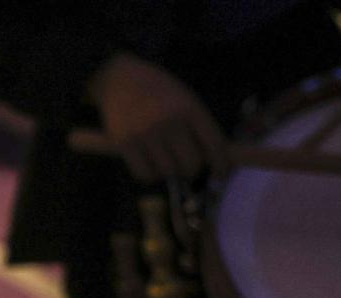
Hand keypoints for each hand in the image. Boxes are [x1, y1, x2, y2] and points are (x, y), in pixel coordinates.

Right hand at [87, 52, 226, 182]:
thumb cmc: (158, 93)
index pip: (214, 144)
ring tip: (164, 160)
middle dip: (191, 170)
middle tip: (186, 166)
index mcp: (190, 108)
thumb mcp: (184, 100)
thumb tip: (211, 163)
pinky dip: (149, 174)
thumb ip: (197, 128)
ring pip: (167, 172)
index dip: (221, 164)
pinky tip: (148, 162)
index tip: (221, 174)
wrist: (120, 79)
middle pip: (190, 165)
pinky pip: (144, 173)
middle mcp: (169, 120)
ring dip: (168, 172)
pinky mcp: (124, 143)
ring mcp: (146, 133)